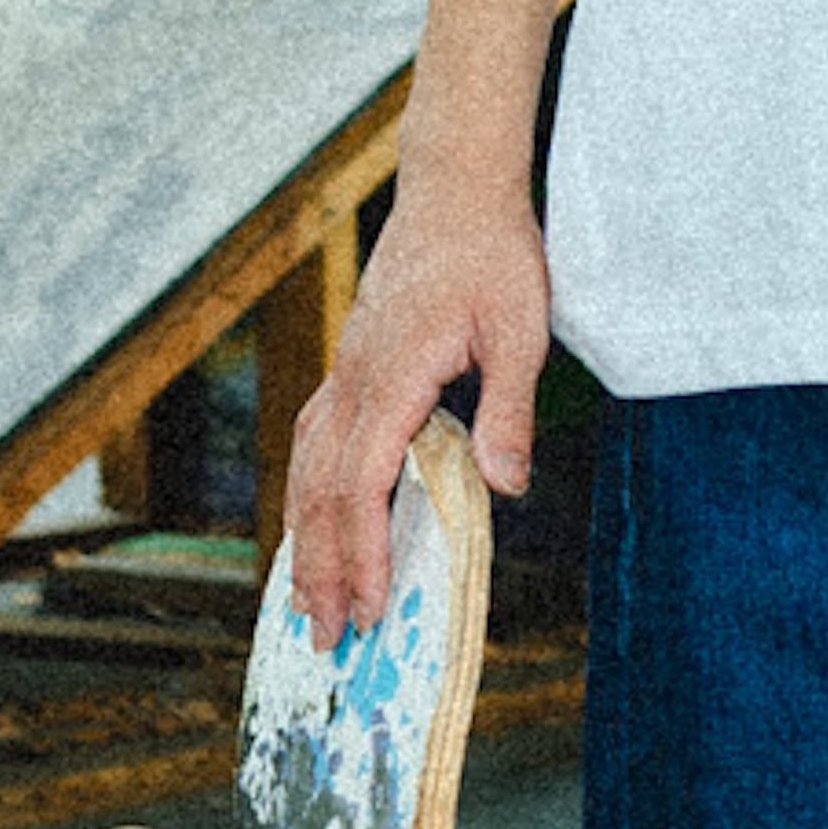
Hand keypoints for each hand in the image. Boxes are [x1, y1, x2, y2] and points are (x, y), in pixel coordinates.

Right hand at [287, 161, 554, 638]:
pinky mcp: (350, 367)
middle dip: (321, 570)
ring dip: (306, 542)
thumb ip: (508, 409)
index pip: (363, 484)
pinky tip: (313, 527)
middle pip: (320, 492)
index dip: (364, 552)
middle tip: (325, 639)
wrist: (454, 189)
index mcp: (391, 378)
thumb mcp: (521, 327)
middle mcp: (353, 381)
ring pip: (306, 471)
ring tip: (308, 603)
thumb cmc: (493, 254)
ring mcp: (344, 373)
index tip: (372, 609)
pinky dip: (308, 498)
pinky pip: (314, 446)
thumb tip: (506, 486)